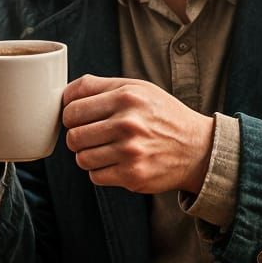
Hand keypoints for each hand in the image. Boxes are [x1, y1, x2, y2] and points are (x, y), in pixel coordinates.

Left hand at [61, 75, 214, 193]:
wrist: (197, 148)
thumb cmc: (162, 116)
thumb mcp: (137, 89)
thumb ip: (99, 86)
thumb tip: (64, 95)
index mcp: (126, 97)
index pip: (72, 108)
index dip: (70, 115)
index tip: (78, 119)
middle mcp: (128, 123)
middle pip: (73, 135)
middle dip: (77, 137)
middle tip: (91, 136)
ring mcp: (130, 151)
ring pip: (81, 158)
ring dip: (88, 156)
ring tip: (106, 150)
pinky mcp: (133, 175)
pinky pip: (95, 176)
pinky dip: (101, 171)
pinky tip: (116, 162)